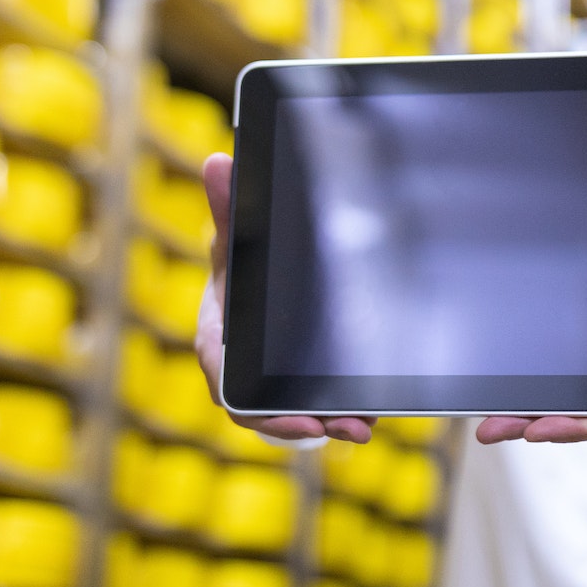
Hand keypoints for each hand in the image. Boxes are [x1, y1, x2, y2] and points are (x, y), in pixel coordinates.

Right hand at [194, 153, 376, 443]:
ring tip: (364, 424)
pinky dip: (339, 413)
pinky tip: (370, 413)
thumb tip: (218, 161)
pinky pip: (314, 409)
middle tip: (349, 426)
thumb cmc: (237, 262)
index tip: (301, 419)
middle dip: (305, 425)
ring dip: (330, 422)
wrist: (253, 275)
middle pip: (268, 414)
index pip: (231, 389)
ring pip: (296, 416)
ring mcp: (268, 381)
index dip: (264, 413)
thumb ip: (229, 204)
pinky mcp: (295, 385)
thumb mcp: (235, 235)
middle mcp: (240, 370)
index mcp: (216, 342)